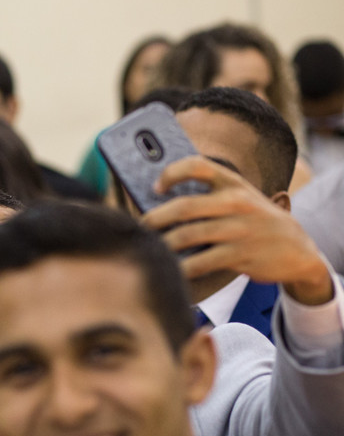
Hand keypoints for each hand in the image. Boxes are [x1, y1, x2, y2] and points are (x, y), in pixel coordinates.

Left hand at [141, 156, 332, 305]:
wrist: (298, 250)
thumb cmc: (253, 222)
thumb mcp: (239, 199)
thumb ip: (207, 197)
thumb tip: (153, 202)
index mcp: (233, 183)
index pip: (198, 165)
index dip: (171, 173)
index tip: (155, 187)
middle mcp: (236, 202)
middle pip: (183, 207)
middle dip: (153, 219)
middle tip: (138, 228)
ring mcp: (240, 230)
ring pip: (186, 236)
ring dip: (161, 245)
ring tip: (147, 249)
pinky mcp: (241, 256)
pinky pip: (199, 263)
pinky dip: (179, 268)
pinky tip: (168, 270)